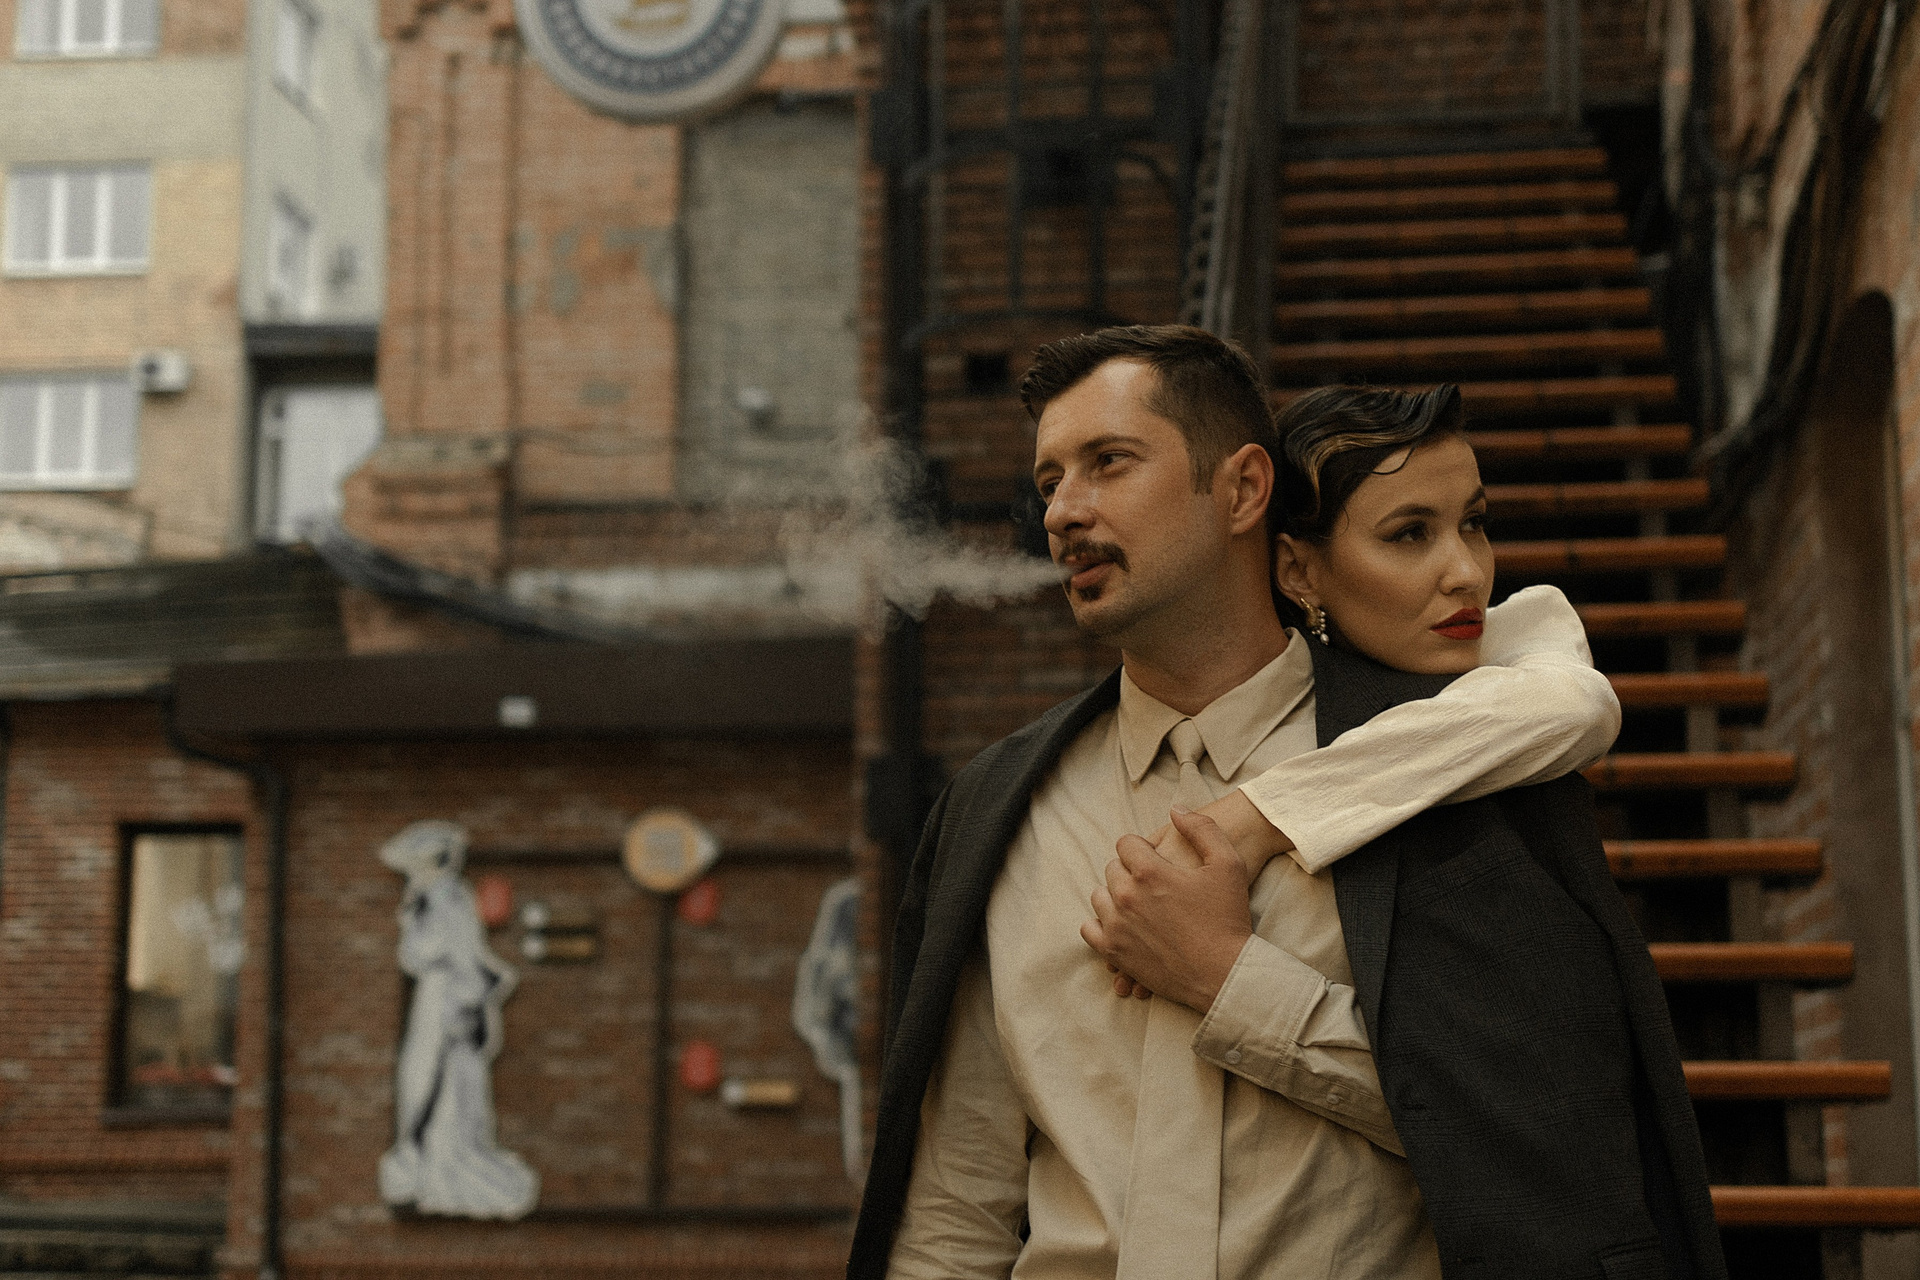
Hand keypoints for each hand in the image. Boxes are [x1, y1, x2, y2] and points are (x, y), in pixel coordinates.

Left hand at [1080, 808, 1254, 1012]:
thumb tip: (1176, 809)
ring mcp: (1117, 926)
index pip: (1126, 843)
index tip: (1157, 859)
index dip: (1142, 848)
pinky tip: (1124, 923)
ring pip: (1100, 896)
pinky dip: (1103, 923)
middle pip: (1112, 869)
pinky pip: (1091, 928)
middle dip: (1130, 871)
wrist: (1225, 974)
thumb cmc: (1228, 918)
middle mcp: (1126, 896)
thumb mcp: (1228, 863)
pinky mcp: (1114, 952)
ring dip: (1115, 895)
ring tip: (1140, 903)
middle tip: (1154, 884)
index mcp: (1150, 871)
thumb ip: (1202, 828)